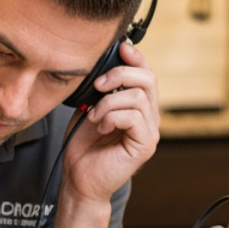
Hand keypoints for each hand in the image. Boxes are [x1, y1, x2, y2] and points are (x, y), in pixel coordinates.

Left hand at [63, 41, 160, 205]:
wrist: (78, 179)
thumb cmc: (82, 146)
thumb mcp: (89, 107)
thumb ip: (100, 89)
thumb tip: (103, 67)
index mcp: (137, 106)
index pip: (146, 74)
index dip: (136, 58)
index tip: (120, 48)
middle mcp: (148, 117)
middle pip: (147, 79)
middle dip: (119, 75)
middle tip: (97, 86)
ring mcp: (149, 132)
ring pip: (137, 97)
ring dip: (109, 102)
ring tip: (93, 116)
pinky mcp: (145, 145)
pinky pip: (134, 117)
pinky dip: (112, 116)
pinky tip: (100, 126)